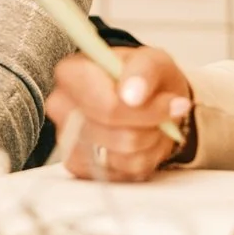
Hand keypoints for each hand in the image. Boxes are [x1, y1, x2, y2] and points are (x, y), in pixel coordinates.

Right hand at [45, 47, 193, 181]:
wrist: (146, 99)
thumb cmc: (144, 77)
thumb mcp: (154, 60)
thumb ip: (144, 70)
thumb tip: (133, 95)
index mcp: (71, 73)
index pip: (108, 107)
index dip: (147, 112)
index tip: (172, 103)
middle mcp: (61, 107)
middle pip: (118, 137)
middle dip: (151, 128)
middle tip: (166, 114)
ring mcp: (67, 139)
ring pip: (123, 158)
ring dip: (149, 144)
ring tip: (153, 126)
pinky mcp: (77, 164)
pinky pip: (121, 174)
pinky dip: (142, 160)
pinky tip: (141, 142)